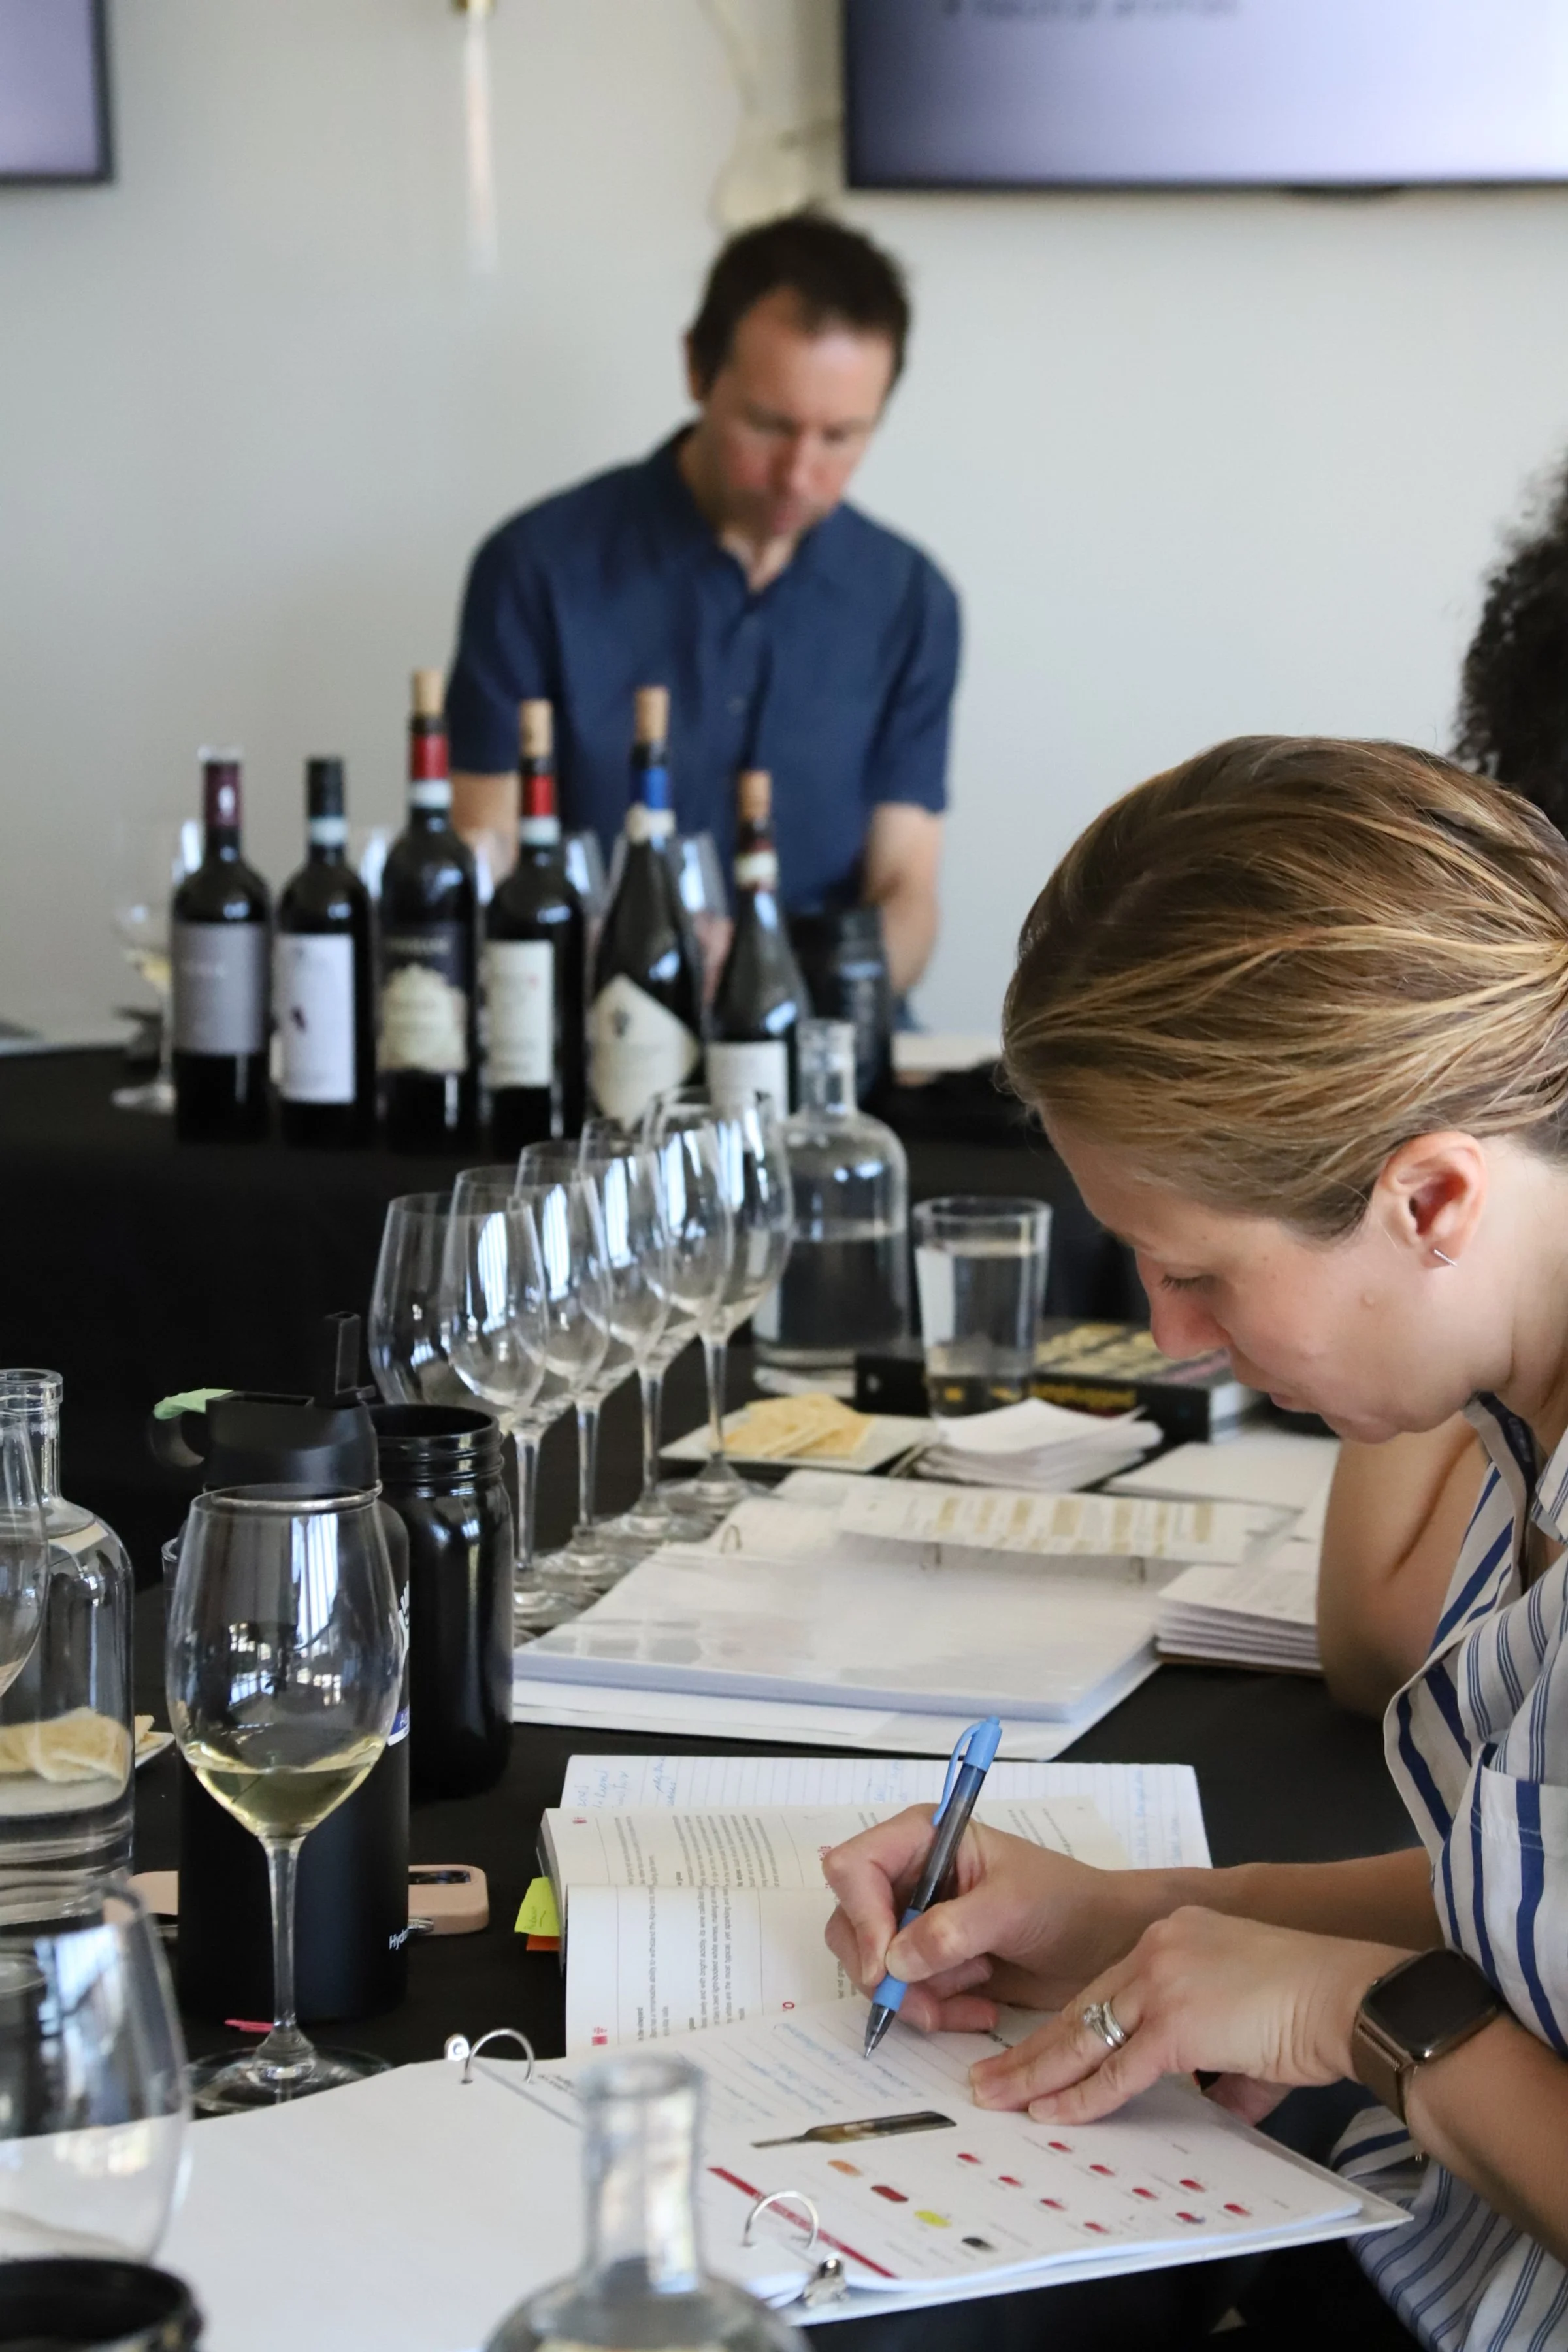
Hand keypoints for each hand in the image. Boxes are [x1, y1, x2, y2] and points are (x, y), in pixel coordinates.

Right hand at [822, 1809, 1155, 2033]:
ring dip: (915, 1995)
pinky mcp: (930, 1963)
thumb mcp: (1012, 1907)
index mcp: (923, 1838)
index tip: (884, 1964)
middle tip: (925, 2000)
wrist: (1104, 1947)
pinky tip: (978, 2009)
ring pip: (871, 1965)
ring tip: (972, 1996)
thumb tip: (893, 1961)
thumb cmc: (1066, 1903)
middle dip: (882, 1969)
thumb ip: (952, 1930)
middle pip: (850, 1921)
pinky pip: (903, 1993)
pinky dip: (933, 2010)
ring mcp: (916, 1921)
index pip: (855, 1867)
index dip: (860, 1914)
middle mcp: (909, 1875)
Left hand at [970, 1907, 1409, 2127]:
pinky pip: (1118, 2070)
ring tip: (997, 2097)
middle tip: (990, 2077)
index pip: (1104, 1987)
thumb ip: (1224, 2057)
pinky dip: (1082, 2096)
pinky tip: (1053, 2113)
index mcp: (1173, 1936)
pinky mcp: (1177, 2024)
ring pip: (1084, 2037)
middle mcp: (1158, 1950)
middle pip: (1079, 2008)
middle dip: (1032, 2050)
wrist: (1348, 1995)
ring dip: (1036, 2074)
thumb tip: (1218, 2097)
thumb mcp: (1252, 2015)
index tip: (1033, 2049)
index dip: (1065, 2024)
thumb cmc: (1315, 2004)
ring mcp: (1163, 1983)